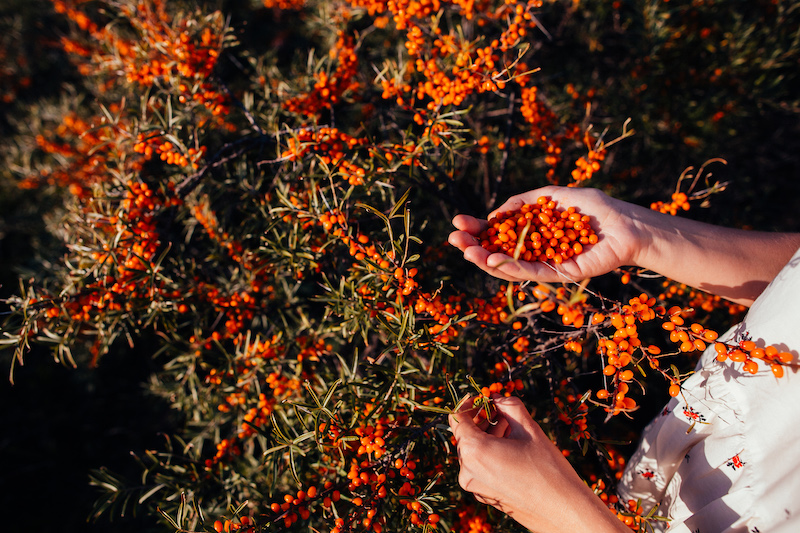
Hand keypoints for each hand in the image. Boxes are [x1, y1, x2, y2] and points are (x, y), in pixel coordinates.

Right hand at [448, 186, 641, 282]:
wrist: (626, 224)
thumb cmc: (593, 208)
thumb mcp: (551, 196)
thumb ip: (523, 203)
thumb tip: (494, 215)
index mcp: (531, 234)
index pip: (497, 234)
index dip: (476, 230)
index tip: (458, 222)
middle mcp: (534, 252)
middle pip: (497, 252)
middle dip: (473, 246)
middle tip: (453, 239)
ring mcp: (544, 265)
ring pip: (509, 267)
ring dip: (484, 260)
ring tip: (466, 252)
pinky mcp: (559, 275)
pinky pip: (531, 273)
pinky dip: (510, 268)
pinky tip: (492, 260)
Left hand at [449, 395, 627, 532]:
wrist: (564, 510)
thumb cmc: (547, 468)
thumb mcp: (528, 429)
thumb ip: (508, 406)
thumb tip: (497, 397)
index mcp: (474, 452)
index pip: (457, 418)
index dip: (469, 404)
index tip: (485, 398)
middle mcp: (467, 471)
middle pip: (465, 435)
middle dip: (482, 419)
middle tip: (503, 411)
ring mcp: (474, 487)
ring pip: (473, 451)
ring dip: (487, 436)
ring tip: (511, 429)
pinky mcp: (484, 496)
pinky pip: (480, 467)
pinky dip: (490, 454)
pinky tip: (512, 450)